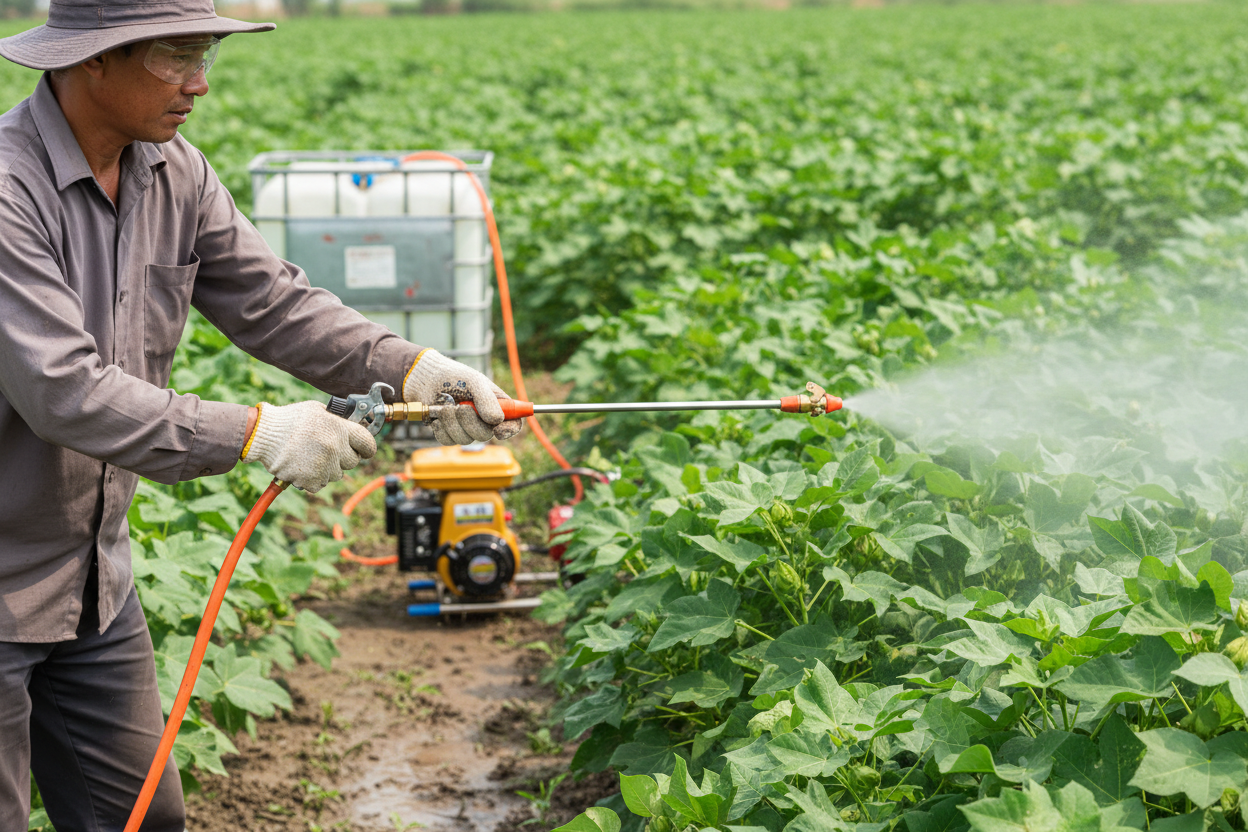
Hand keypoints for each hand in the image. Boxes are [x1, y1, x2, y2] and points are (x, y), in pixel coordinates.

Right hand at [240, 400, 375, 492]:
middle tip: (327, 450)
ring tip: (310, 455)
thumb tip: (356, 427)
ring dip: (327, 468)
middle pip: (353, 462)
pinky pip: (320, 484)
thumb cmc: (291, 419)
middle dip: (343, 457)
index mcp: (340, 429)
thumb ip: (339, 421)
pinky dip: (313, 478)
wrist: (263, 434)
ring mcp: (324, 465)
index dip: (366, 447)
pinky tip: (303, 465)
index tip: (363, 449)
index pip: (368, 444)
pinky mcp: (311, 480)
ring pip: (336, 474)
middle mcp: (335, 448)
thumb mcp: (320, 410)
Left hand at [403, 349, 522, 444]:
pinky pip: (449, 441)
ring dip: (453, 423)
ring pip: (465, 440)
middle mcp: (484, 419)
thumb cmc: (454, 377)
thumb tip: (497, 421)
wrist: (426, 380)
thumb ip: (488, 400)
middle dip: (471, 423)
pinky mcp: (450, 433)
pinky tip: (438, 417)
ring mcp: (467, 428)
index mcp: (497, 405)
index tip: (499, 430)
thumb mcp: (475, 382)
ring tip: (445, 407)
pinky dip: (442, 429)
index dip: (510, 430)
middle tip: (461, 407)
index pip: (513, 423)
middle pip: (486, 435)